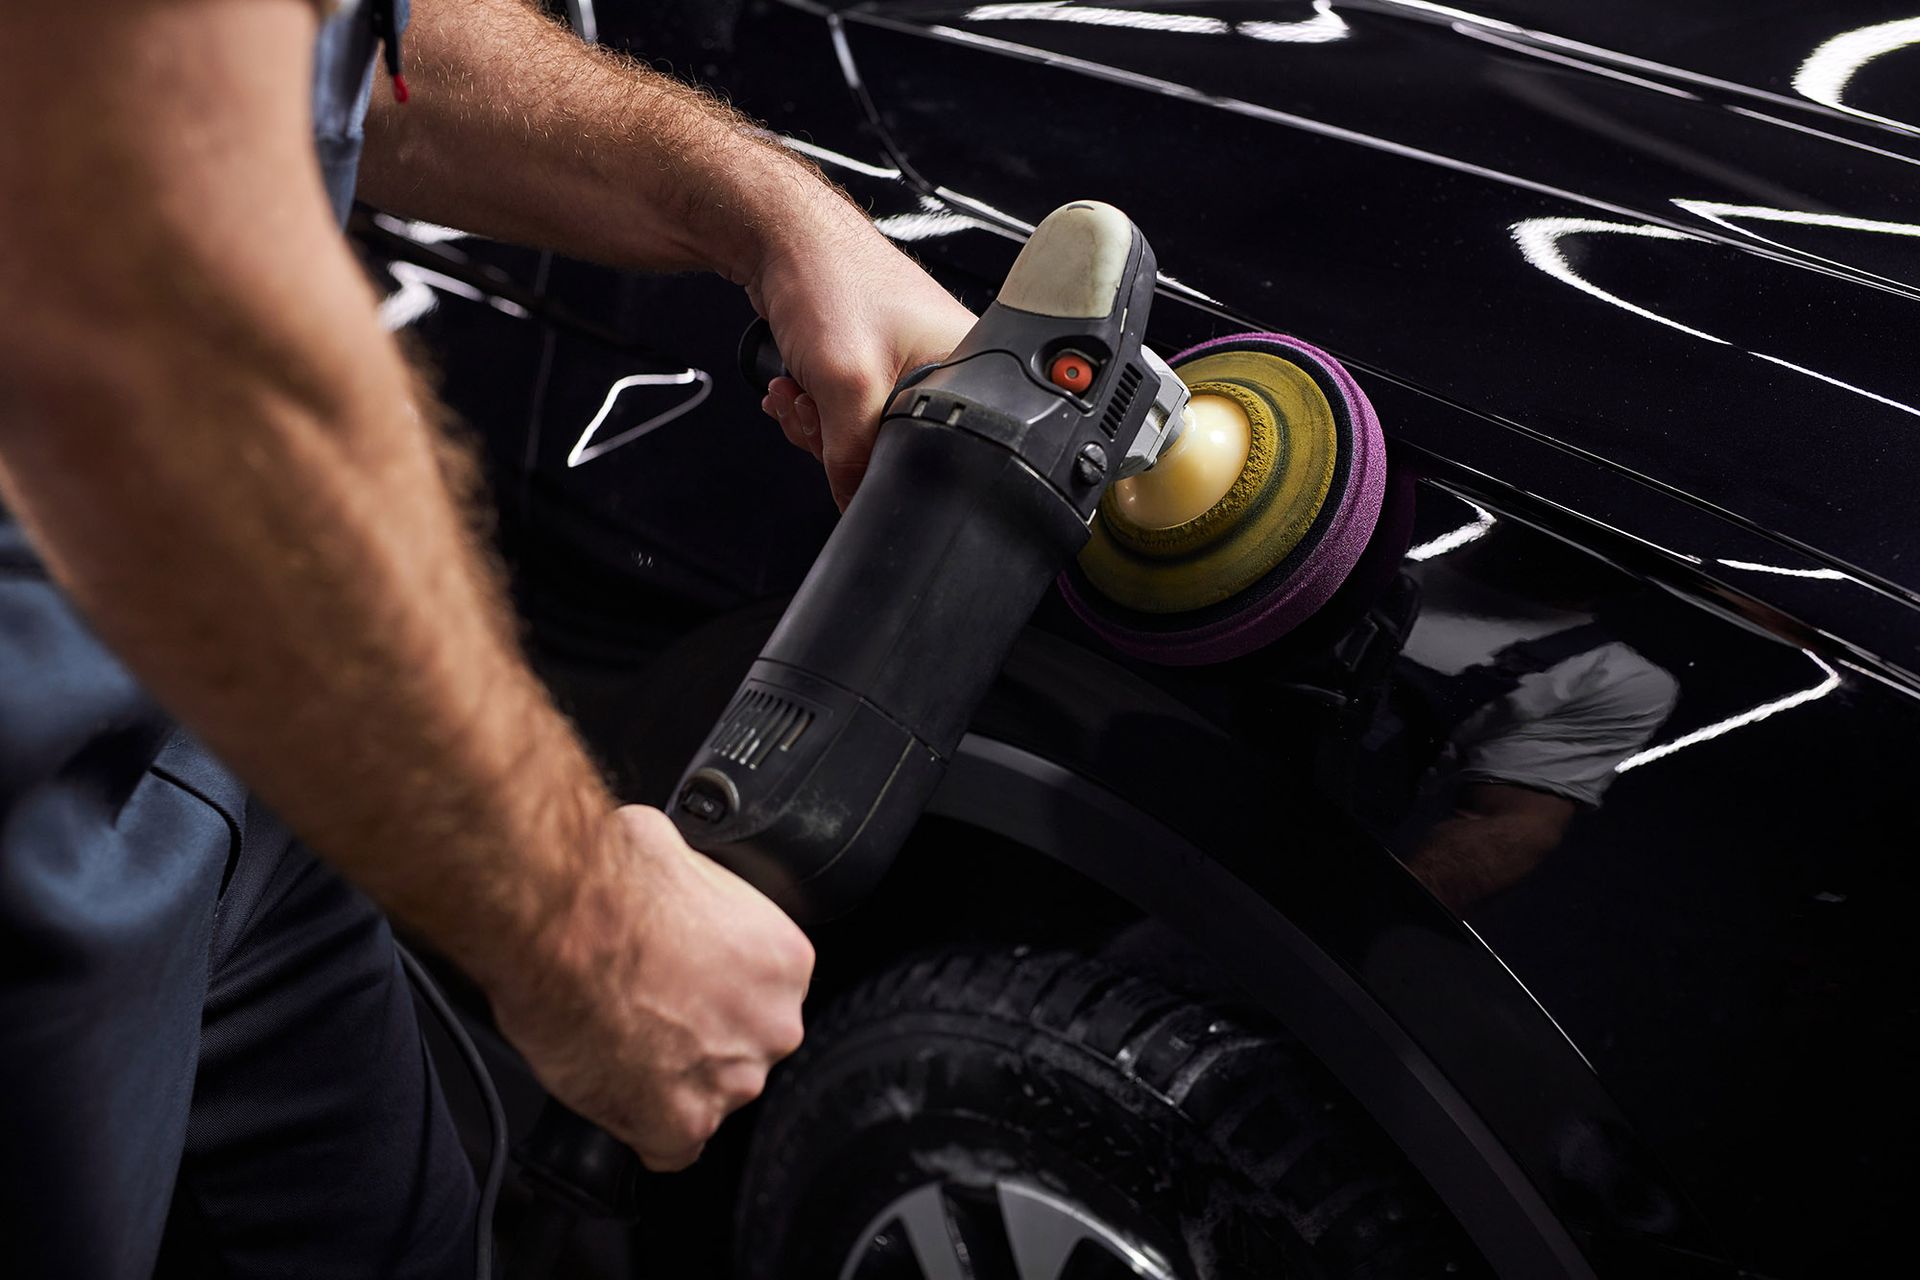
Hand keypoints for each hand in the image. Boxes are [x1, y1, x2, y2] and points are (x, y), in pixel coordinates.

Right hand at [489, 805, 813, 1170]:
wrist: (561, 921)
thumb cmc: (612, 881)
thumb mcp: (678, 854)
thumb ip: (699, 890)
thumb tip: (679, 881)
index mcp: (784, 963)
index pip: (761, 995)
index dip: (716, 992)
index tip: (682, 984)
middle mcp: (771, 1026)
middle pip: (742, 1047)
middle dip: (699, 1036)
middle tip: (646, 1011)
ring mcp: (729, 1082)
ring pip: (708, 1095)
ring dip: (670, 1079)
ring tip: (618, 1039)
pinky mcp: (677, 1126)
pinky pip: (669, 1147)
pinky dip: (640, 1126)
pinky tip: (613, 1086)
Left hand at [749, 208, 974, 508]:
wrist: (780, 236)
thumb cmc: (828, 279)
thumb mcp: (848, 386)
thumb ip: (855, 459)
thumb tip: (855, 501)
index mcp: (967, 367)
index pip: (941, 453)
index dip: (885, 462)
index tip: (846, 442)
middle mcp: (945, 366)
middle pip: (896, 448)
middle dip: (838, 439)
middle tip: (817, 408)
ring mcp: (907, 363)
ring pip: (864, 434)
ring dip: (818, 422)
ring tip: (799, 389)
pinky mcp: (875, 361)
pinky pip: (848, 413)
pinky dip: (814, 407)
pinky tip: (795, 385)